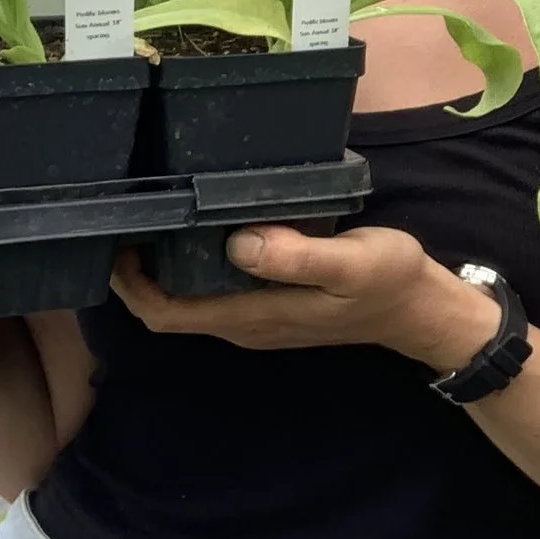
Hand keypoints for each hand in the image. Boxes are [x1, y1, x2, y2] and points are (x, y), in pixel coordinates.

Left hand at [108, 224, 499, 364]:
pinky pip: (215, 292)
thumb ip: (295, 256)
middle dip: (136, 273)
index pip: (166, 313)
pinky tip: (202, 228)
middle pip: (168, 308)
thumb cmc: (391, 282)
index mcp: (253, 316)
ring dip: (163, 268)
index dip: (129, 285)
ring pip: (190, 300)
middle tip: (127, 215)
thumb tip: (237, 243)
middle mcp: (245, 324)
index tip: (116, 239)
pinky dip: (193, 267)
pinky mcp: (273, 306)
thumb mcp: (351, 263)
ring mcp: (259, 319)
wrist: (424, 312)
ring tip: (155, 214)